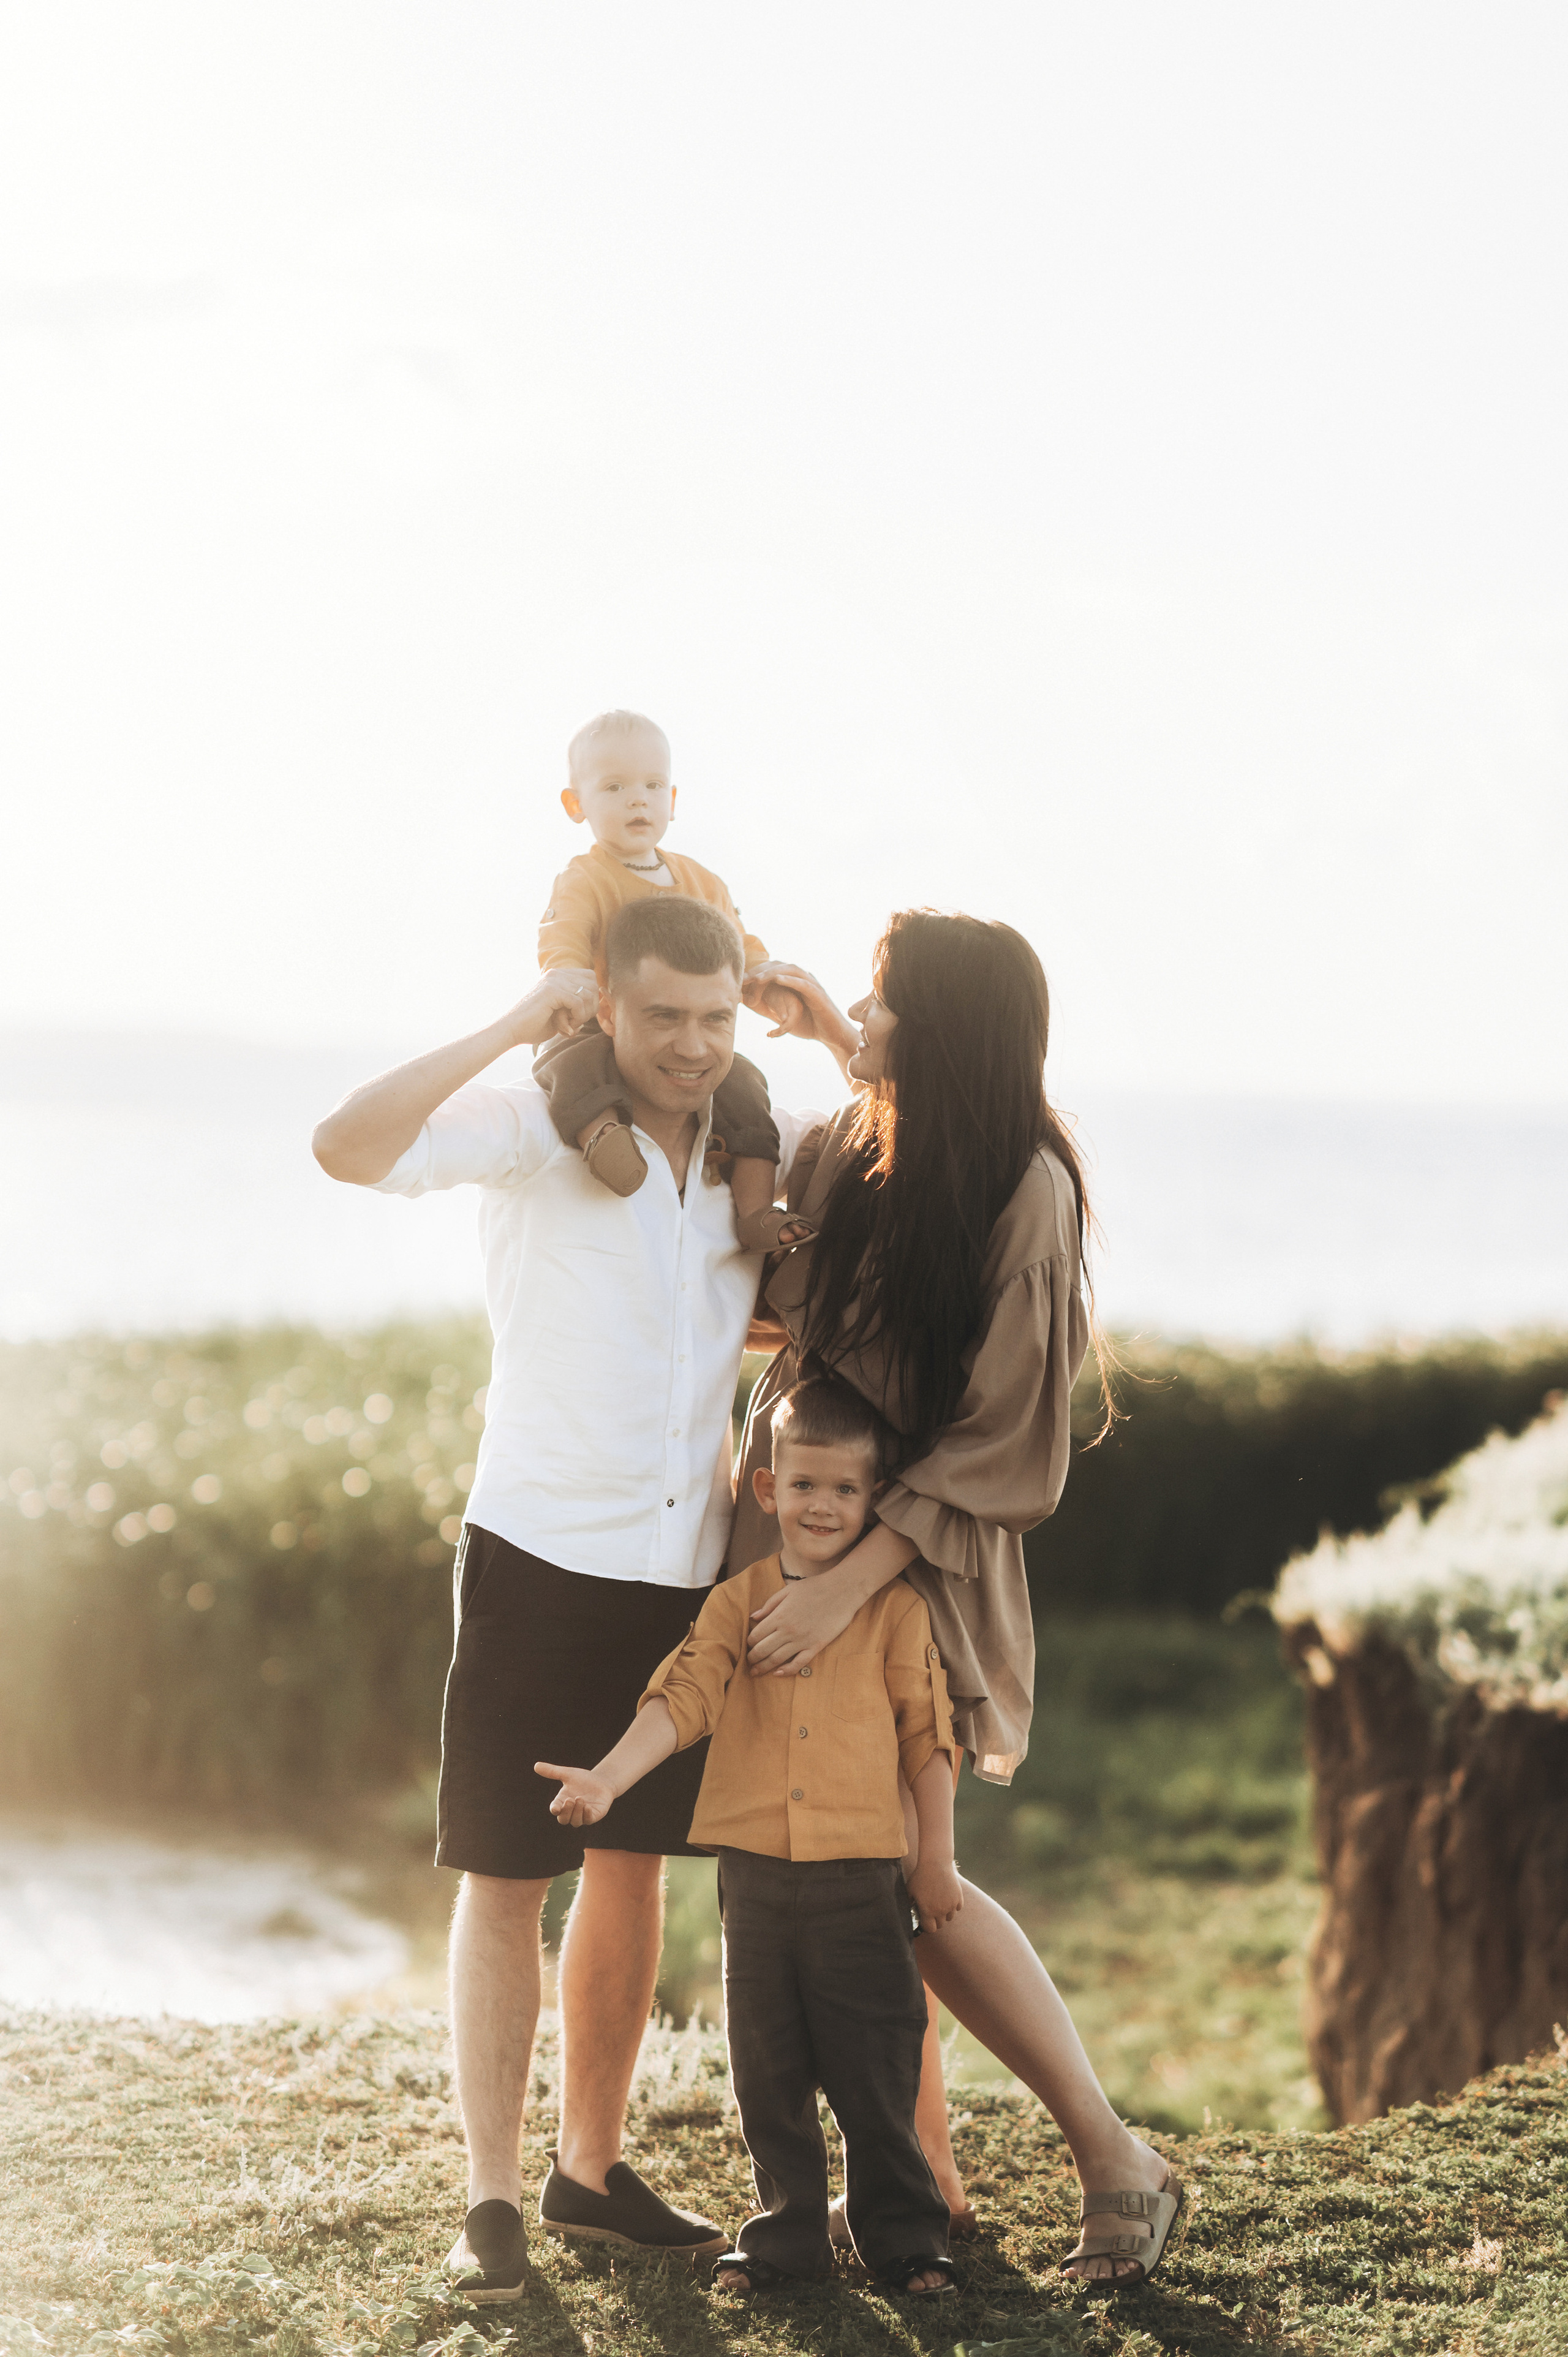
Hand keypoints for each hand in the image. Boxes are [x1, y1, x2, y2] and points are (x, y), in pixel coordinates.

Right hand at [509, 970, 598, 1048]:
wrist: (511, 1030)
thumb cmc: (534, 1025)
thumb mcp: (560, 1012)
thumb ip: (576, 1005)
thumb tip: (597, 1006)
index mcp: (558, 975)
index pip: (590, 978)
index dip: (591, 998)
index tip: (580, 1015)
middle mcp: (557, 973)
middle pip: (592, 984)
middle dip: (591, 1007)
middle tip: (577, 1022)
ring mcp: (554, 980)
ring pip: (588, 994)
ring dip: (584, 1014)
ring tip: (570, 1025)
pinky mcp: (552, 990)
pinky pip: (579, 1002)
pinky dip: (578, 1017)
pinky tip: (566, 1027)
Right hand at [536, 1761, 614, 1826]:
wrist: (602, 1781)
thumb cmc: (583, 1779)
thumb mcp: (567, 1774)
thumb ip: (552, 1771)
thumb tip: (535, 1765)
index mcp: (562, 1802)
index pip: (555, 1810)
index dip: (554, 1809)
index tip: (555, 1808)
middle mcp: (571, 1811)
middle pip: (563, 1820)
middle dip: (566, 1812)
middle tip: (570, 1800)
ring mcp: (582, 1815)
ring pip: (575, 1822)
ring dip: (576, 1812)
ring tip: (580, 1799)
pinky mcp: (593, 1816)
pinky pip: (588, 1820)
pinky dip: (587, 1814)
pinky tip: (588, 1806)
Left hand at [741, 963, 856, 1052]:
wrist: (831, 1036)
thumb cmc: (808, 1024)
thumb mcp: (782, 1015)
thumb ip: (768, 1007)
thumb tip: (746, 1003)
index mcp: (794, 982)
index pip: (772, 970)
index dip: (754, 973)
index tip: (738, 981)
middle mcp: (803, 979)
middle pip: (779, 965)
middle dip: (760, 970)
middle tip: (744, 979)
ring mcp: (812, 985)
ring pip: (791, 970)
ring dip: (772, 972)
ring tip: (757, 978)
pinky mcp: (819, 995)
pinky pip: (805, 983)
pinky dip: (791, 979)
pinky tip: (778, 979)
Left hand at [747, 1566, 862, 1675]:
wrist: (842, 1591)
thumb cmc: (814, 1587)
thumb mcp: (787, 1590)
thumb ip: (769, 1605)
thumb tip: (753, 1617)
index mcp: (779, 1616)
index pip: (756, 1635)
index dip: (749, 1643)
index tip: (749, 1646)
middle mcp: (788, 1631)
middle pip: (763, 1650)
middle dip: (753, 1659)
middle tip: (749, 1663)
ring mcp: (802, 1640)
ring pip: (777, 1659)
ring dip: (764, 1667)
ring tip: (757, 1672)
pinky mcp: (816, 1646)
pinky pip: (798, 1664)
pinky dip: (786, 1671)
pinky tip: (778, 1674)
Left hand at [907, 1856, 963, 1932]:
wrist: (935, 1863)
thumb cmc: (920, 1876)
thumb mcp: (910, 1890)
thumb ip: (909, 1903)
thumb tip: (909, 1911)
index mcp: (927, 1911)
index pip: (931, 1929)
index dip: (927, 1926)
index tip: (925, 1920)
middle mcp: (940, 1911)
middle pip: (940, 1925)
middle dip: (936, 1920)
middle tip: (932, 1910)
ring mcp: (951, 1905)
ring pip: (950, 1917)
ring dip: (945, 1913)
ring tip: (939, 1902)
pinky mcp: (959, 1898)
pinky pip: (957, 1908)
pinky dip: (953, 1905)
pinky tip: (947, 1897)